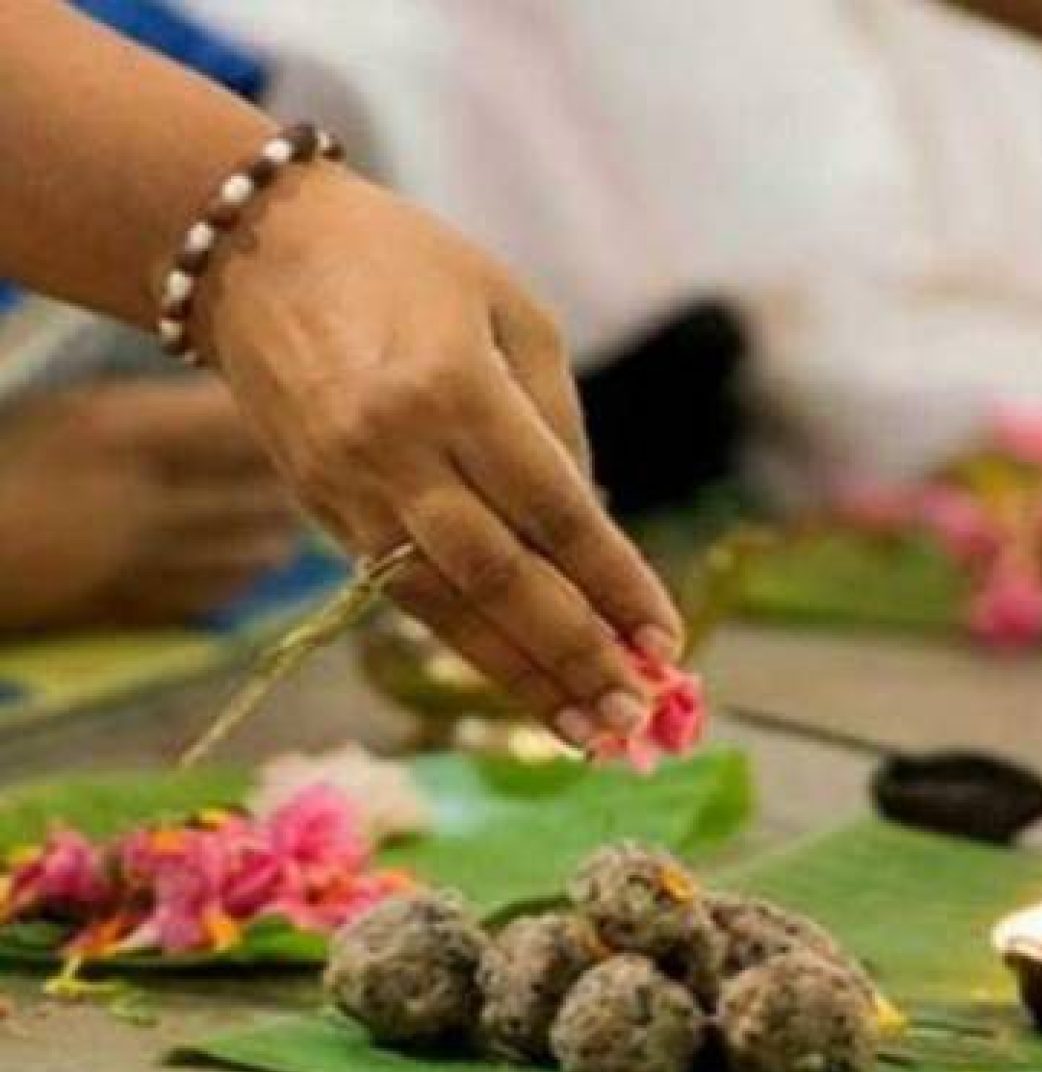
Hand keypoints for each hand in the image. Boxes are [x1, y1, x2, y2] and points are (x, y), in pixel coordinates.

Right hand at [0, 379, 297, 628]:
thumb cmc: (10, 458)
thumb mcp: (78, 411)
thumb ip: (166, 410)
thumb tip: (250, 412)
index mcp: (122, 432)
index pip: (241, 425)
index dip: (279, 421)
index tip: (296, 413)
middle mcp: (143, 498)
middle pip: (264, 492)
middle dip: (294, 478)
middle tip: (311, 463)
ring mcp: (142, 561)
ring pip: (258, 551)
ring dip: (281, 528)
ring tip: (282, 509)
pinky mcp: (135, 607)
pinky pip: (222, 593)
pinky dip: (247, 571)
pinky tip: (250, 553)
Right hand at [201, 165, 683, 745]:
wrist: (260, 255)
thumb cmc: (407, 265)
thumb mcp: (509, 311)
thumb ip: (555, 422)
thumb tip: (588, 524)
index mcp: (455, 388)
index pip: (555, 514)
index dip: (615, 585)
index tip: (666, 642)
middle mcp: (398, 452)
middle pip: (500, 579)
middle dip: (574, 653)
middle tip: (634, 717)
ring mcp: (351, 491)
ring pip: (445, 607)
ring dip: (519, 676)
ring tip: (583, 732)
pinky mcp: (324, 512)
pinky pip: (403, 593)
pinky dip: (464, 643)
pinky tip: (512, 680)